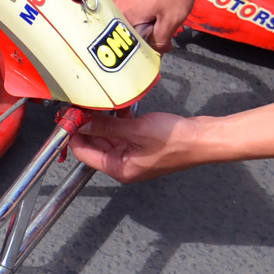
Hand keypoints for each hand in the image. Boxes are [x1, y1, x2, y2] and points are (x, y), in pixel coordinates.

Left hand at [69, 111, 205, 182]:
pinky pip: (122, 133)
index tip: (67, 116)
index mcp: (120, 169)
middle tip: (79, 106)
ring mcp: (133, 155)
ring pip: (107, 137)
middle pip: (94, 145)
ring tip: (95, 104)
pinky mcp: (143, 144)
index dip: (73, 134)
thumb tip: (81, 122)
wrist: (205, 138)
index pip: (83, 153)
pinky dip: (117, 121)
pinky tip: (117, 108)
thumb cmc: (175, 140)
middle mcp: (124, 165)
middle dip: (86, 126)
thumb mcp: (135, 131)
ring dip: (101, 122)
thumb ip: (105, 127)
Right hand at [103, 0, 199, 50]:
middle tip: (163, 21)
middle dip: (144, 29)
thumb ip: (163, 38)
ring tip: (160, 4)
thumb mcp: (174, 15)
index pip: (129, 43)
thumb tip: (158, 50)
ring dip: (140, 13)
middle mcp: (110, 3)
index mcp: (122, 16)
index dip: (148, 46)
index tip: (161, 43)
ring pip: (124, 10)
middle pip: (124, 26)